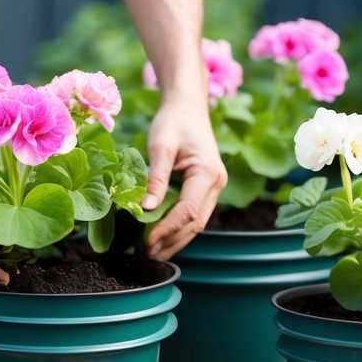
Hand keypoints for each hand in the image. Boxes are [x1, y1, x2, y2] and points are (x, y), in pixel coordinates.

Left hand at [142, 98, 225, 259]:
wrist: (187, 106)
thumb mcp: (160, 146)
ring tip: (153, 252)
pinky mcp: (206, 189)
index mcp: (207, 173)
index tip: (146, 242)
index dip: (167, 230)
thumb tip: (145, 208)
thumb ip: (155, 178)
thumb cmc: (173, 121)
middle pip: (195, 224)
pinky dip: (179, 228)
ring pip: (197, 223)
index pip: (187, 211)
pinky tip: (162, 236)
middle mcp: (216, 184)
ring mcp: (214, 188)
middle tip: (147, 254)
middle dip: (172, 241)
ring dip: (176, 239)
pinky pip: (194, 214)